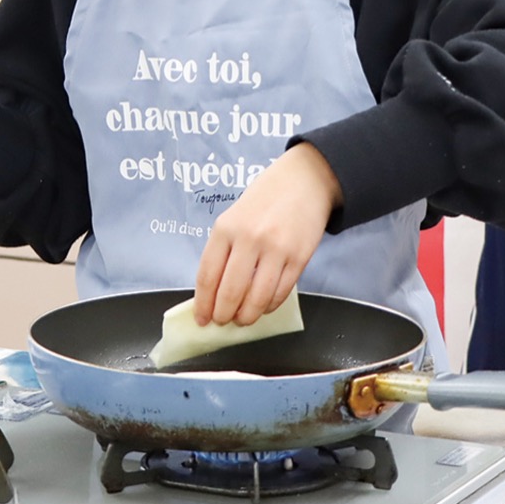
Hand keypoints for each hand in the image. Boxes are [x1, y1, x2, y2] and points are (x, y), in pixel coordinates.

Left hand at [194, 142, 341, 327]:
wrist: (303, 181)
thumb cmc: (263, 200)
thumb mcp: (233, 217)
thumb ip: (223, 249)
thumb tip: (213, 290)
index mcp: (225, 228)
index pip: (208, 274)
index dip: (203, 302)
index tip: (201, 318)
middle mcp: (248, 239)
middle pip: (230, 291)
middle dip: (224, 314)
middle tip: (222, 322)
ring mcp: (276, 250)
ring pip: (257, 297)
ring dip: (247, 316)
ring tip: (243, 320)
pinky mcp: (299, 258)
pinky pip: (281, 292)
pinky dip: (270, 306)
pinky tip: (264, 307)